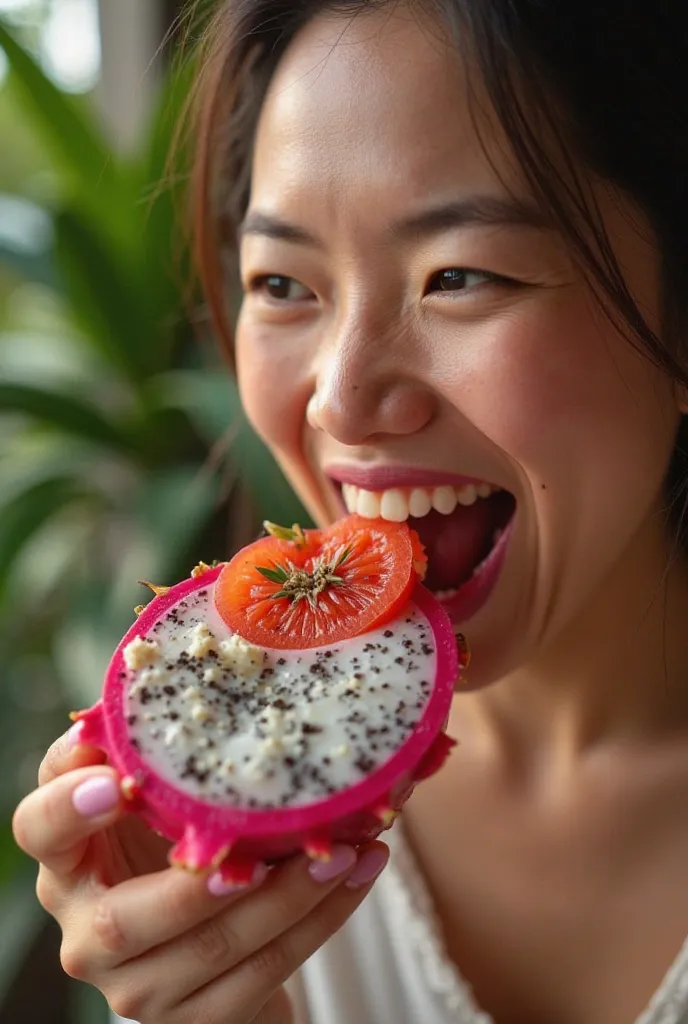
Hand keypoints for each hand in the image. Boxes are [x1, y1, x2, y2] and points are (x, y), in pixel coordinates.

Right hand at [12, 727, 387, 1022]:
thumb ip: (155, 741)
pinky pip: (263, 976)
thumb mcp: (158, 793)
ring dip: (291, 895)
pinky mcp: (195, 1021)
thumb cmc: (175, 840)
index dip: (69, 807)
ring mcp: (137, 989)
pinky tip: (358, 873)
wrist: (208, 947)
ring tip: (349, 844)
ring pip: (212, 948)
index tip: (118, 781)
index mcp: (68, 859)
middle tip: (268, 832)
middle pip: (128, 918)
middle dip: (205, 880)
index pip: (37, 829)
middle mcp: (87, 932)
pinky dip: (320, 922)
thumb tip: (180, 658)